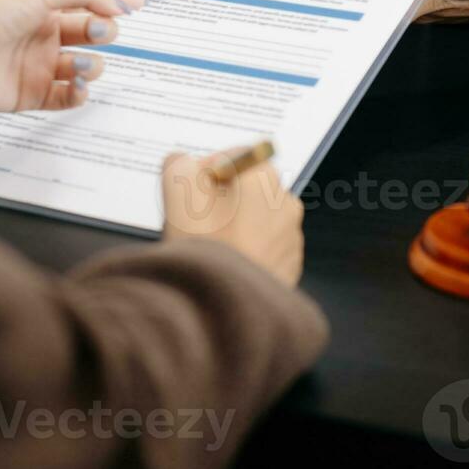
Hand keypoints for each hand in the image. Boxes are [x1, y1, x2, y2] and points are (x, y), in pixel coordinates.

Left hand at [0, 0, 144, 112]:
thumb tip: (120, 2)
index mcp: (45, 6)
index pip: (88, 2)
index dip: (114, 3)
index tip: (138, 5)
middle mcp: (45, 34)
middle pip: (92, 34)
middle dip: (104, 32)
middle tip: (98, 31)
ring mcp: (41, 65)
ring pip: (86, 67)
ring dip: (92, 65)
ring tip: (78, 63)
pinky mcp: (34, 94)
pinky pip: (69, 97)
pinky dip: (79, 93)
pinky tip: (75, 84)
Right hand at [159, 152, 304, 286]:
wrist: (225, 309)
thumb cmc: (204, 248)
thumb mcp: (177, 190)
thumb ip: (179, 164)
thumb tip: (185, 165)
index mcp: (264, 178)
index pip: (231, 159)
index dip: (204, 173)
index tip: (191, 192)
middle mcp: (286, 203)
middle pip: (245, 190)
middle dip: (221, 200)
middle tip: (195, 222)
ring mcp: (291, 238)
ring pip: (256, 221)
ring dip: (235, 228)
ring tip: (209, 248)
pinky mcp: (289, 268)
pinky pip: (265, 250)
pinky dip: (247, 253)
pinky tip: (225, 265)